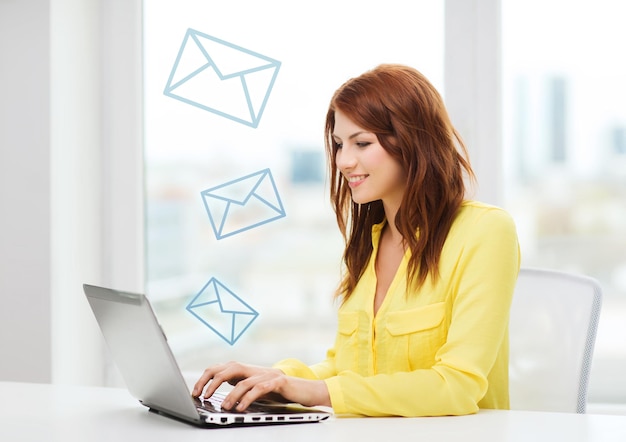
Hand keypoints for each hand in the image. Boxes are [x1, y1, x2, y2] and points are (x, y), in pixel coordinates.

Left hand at [191, 361, 330, 410]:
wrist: (306, 389)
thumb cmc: (280, 391)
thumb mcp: (255, 388)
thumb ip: (240, 386)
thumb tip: (220, 391)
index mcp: (246, 370)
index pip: (220, 368)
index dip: (206, 378)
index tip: (195, 392)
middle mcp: (254, 369)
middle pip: (227, 369)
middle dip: (211, 382)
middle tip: (202, 396)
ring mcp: (266, 374)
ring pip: (242, 380)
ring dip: (230, 395)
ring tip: (223, 407)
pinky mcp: (278, 381)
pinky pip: (259, 388)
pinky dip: (248, 398)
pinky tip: (241, 407)